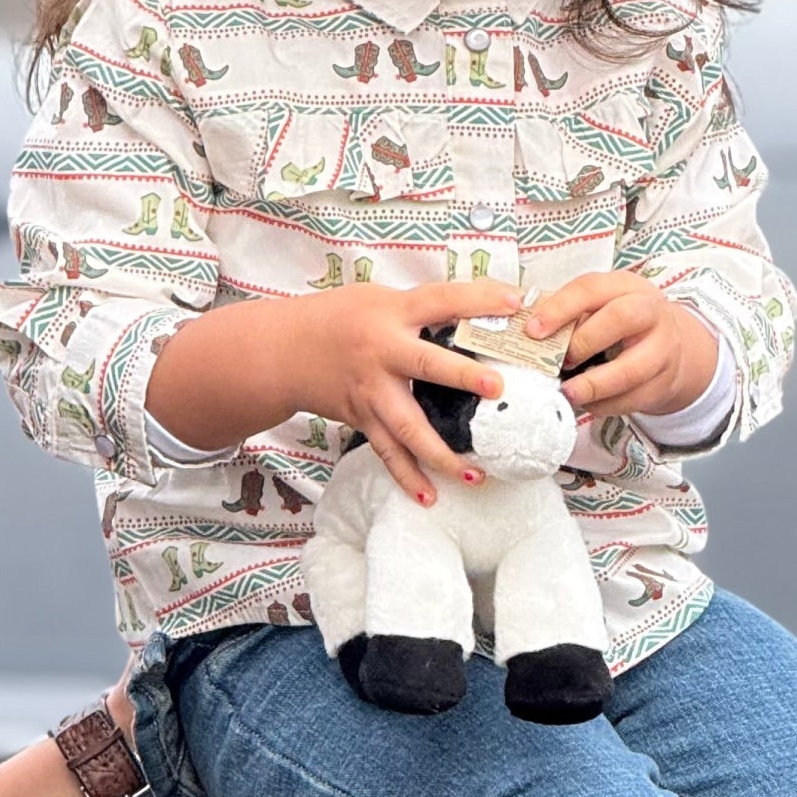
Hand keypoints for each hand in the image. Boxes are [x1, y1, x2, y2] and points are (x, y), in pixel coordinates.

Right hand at [147, 277, 523, 505]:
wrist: (282, 351)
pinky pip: (387, 453)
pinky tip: (429, 498)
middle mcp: (381, 353)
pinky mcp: (362, 419)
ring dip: (441, 453)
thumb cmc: (341, 318)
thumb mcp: (381, 299)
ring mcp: (371, 392)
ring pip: (408, 427)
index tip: (514, 301)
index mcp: (391, 314)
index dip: (476, 299)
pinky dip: (407, 478)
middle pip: (424, 365)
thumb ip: (424, 309)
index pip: (440, 300)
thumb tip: (486, 310)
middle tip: (496, 388)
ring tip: (474, 474)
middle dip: (461, 376)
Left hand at [524, 272, 720, 424]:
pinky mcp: (665, 381)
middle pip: (622, 318)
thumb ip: (567, 313)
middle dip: (584, 341)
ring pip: (632, 369)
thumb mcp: (600, 305)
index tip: (532, 331)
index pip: (591, 288)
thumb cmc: (620, 321)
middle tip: (560, 361)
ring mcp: (663, 348)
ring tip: (569, 393)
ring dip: (594, 385)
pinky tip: (586, 404)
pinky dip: (606, 405)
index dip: (560, 309)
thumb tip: (523, 328)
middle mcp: (650, 312)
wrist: (672, 344)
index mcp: (625, 286)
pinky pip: (634, 398)